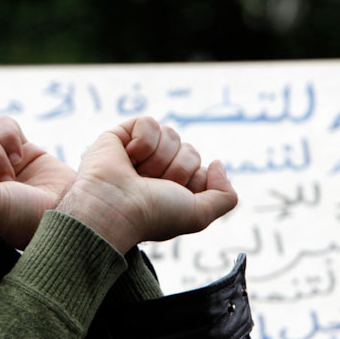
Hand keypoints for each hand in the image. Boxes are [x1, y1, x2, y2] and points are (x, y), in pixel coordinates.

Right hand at [57, 118, 236, 252]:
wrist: (114, 208)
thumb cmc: (153, 215)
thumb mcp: (199, 215)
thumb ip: (225, 196)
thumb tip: (216, 163)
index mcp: (173, 189)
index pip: (202, 169)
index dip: (194, 181)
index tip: (175, 196)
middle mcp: (158, 170)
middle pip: (190, 151)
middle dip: (177, 170)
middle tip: (152, 186)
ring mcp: (140, 152)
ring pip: (171, 135)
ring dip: (158, 159)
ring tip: (137, 175)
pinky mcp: (121, 135)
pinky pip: (149, 123)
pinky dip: (142, 142)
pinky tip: (127, 158)